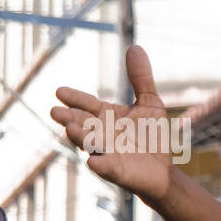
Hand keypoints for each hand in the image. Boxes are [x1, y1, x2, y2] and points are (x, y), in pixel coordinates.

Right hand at [49, 45, 176, 203]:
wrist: (164, 171)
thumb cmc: (152, 137)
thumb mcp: (150, 103)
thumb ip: (141, 79)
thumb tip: (135, 46)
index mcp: (105, 117)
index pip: (86, 105)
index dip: (74, 99)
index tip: (60, 92)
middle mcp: (101, 135)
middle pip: (82, 125)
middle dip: (70, 119)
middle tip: (56, 112)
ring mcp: (107, 154)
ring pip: (91, 145)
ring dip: (80, 138)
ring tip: (70, 130)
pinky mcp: (119, 173)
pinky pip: (107, 169)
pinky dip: (100, 165)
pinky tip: (93, 162)